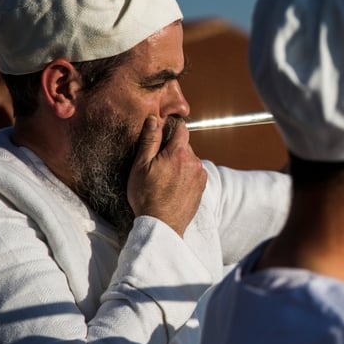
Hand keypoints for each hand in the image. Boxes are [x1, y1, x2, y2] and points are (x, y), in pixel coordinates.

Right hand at [127, 115, 207, 235]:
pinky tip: (172, 186)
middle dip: (172, 149)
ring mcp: (200, 175)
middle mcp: (195, 162)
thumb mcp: (140, 166)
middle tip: (156, 163)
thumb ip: (149, 140)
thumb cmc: (146, 196)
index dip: (171, 128)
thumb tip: (154, 118)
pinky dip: (184, 175)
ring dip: (179, 162)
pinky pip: (193, 173)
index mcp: (179, 153)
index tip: (161, 134)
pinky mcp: (202, 187)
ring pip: (189, 159)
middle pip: (184, 145)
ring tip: (163, 178)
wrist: (162, 225)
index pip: (181, 129)